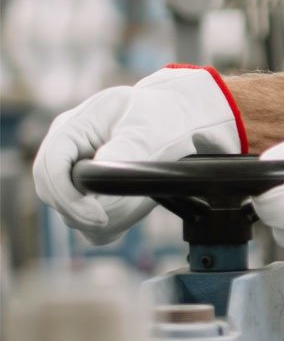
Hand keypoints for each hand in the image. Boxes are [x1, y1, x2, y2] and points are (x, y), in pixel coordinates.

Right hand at [32, 66, 245, 239]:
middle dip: (88, 211)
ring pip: (71, 214)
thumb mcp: (149, 125)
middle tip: (132, 209)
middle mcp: (64, 153)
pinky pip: (88, 223)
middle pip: (54, 195)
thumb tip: (101, 167)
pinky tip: (137, 206)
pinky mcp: (86, 195)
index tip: (99, 217)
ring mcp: (71, 175)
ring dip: (107, 218)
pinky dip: (112, 224)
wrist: (176, 122)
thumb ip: (126, 146)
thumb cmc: (162, 116)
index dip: (68, 198)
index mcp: (71, 128)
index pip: (50, 169)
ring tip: (144, 200)